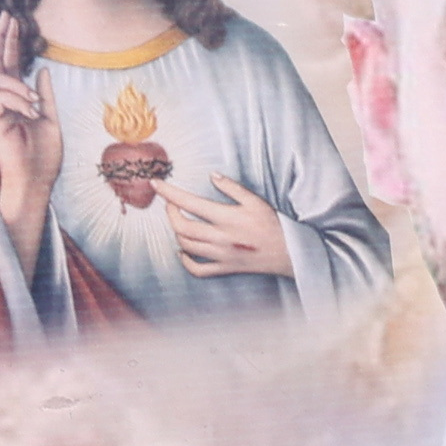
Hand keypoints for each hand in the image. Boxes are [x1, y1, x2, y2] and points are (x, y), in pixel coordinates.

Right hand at [0, 12, 58, 243]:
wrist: (37, 179)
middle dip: (1, 37)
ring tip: (35, 104)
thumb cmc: (43, 154)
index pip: (9, 63)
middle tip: (8, 15)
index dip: (10, 40)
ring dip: (19, 86)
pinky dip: (18, 100)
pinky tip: (30, 113)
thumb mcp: (50, 118)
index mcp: (14, 98)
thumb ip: (45, 94)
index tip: (13, 19)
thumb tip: (42, 68)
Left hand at [162, 172, 291, 277]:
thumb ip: (232, 187)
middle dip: (170, 213)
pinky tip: (184, 251)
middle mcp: (220, 238)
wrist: (289, 253)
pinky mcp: (224, 268)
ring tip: (180, 222)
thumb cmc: (273, 224)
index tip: (155, 184)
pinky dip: (186, 261)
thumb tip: (211, 176)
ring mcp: (220, 256)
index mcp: (226, 217)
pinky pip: (198, 270)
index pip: (188, 203)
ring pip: (186, 246)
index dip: (168, 193)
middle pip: (181, 227)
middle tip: (171, 205)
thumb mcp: (255, 200)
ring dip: (177, 233)